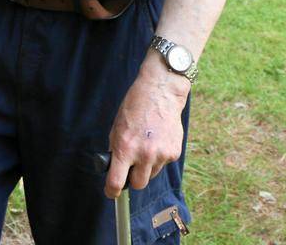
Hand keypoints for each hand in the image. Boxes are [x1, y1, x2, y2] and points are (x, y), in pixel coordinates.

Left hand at [104, 54, 189, 197]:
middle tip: (131, 167)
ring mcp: (161, 154)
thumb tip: (113, 167)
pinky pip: (163, 163)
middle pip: (138, 184)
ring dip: (147, 167)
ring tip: (146, 145)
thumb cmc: (135, 107)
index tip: (111, 193)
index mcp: (125, 148)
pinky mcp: (174, 152)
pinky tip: (157, 139)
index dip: (112, 191)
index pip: (116, 182)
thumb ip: (115, 149)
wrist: (160, 92)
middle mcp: (144, 154)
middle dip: (132, 179)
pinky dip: (159, 157)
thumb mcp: (117, 127)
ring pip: (152, 174)